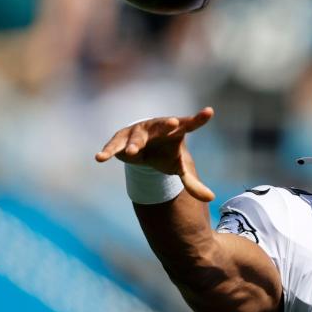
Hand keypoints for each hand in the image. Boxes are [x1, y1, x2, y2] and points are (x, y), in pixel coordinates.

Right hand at [95, 107, 215, 201]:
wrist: (144, 149)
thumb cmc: (166, 155)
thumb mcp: (179, 168)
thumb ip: (192, 183)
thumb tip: (211, 198)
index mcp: (175, 132)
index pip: (190, 124)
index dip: (198, 119)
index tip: (209, 112)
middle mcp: (157, 127)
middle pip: (163, 125)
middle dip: (166, 125)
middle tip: (173, 124)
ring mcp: (138, 132)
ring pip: (137, 137)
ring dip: (135, 144)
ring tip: (132, 153)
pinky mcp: (121, 139)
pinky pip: (115, 145)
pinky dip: (108, 151)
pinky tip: (100, 158)